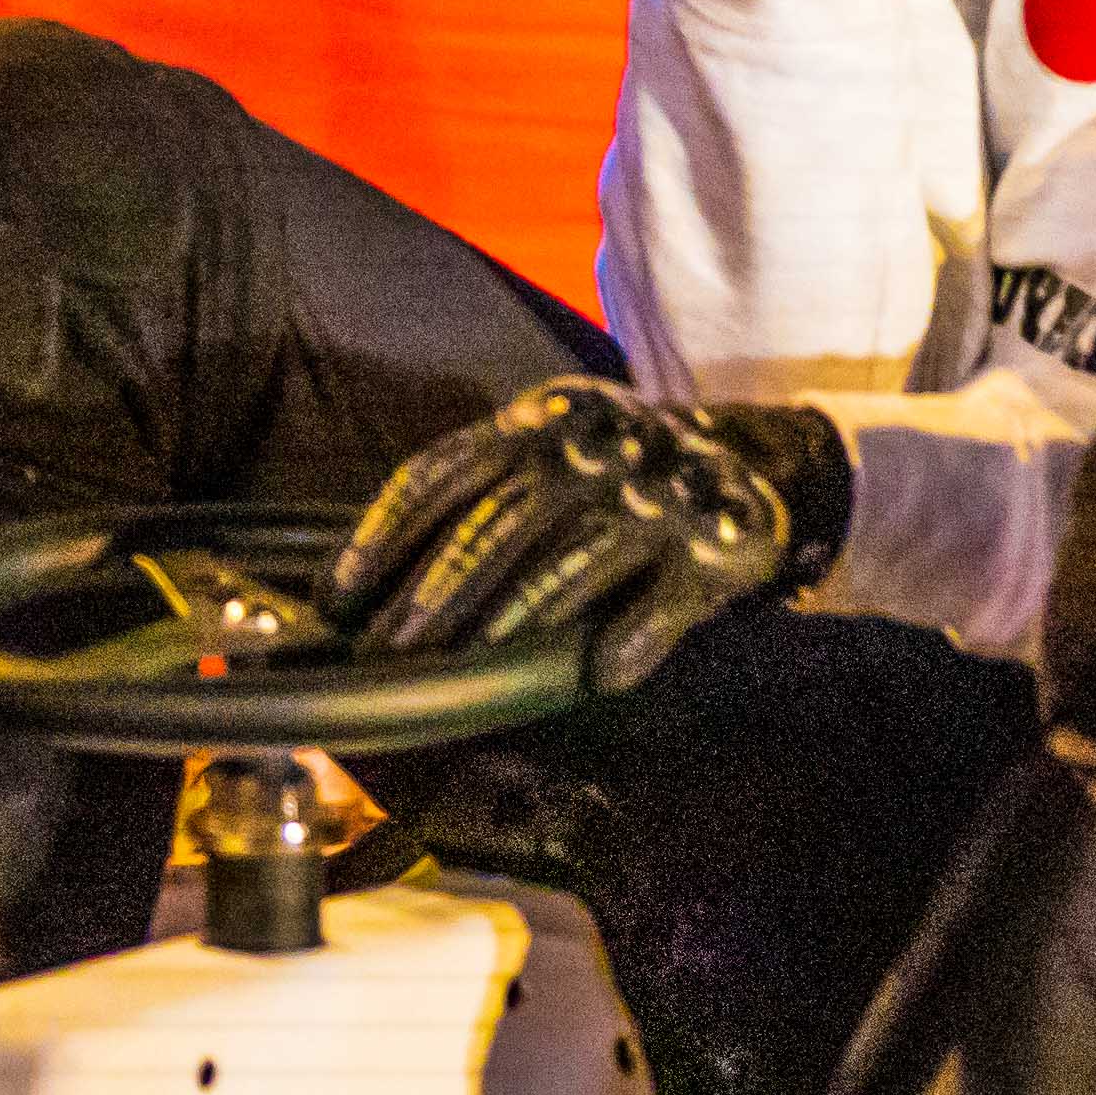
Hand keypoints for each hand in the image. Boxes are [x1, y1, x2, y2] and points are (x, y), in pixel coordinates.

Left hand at [325, 378, 855, 696]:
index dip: (383, 535)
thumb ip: (476, 491)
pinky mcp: (720, 542)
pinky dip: (633, 636)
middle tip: (391, 651)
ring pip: (574, 558)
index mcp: (539, 418)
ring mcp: (659, 492)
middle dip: (438, 590)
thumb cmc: (620, 473)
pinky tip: (599, 675)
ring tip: (467, 668)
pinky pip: (667, 596)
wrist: (758, 459)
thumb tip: (369, 576)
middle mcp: (595, 445)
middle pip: (499, 520)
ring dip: (515, 617)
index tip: (337, 596)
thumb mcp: (549, 452)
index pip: (441, 472)